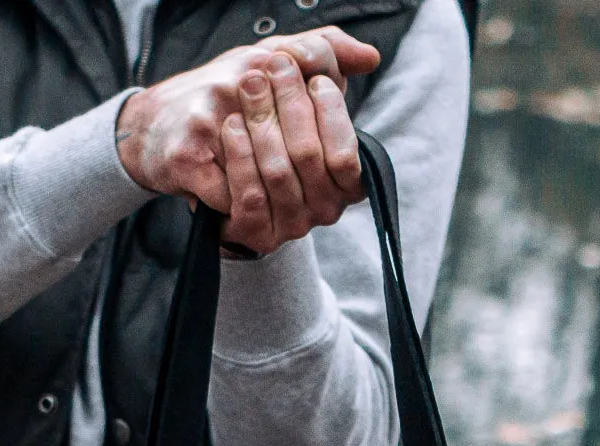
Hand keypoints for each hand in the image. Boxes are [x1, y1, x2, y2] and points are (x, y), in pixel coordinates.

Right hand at [115, 28, 378, 210]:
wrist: (151, 127)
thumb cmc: (220, 101)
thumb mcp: (269, 65)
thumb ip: (320, 53)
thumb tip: (370, 58)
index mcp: (267, 58)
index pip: (327, 79)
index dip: (334, 117)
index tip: (319, 146)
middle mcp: (242, 80)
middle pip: (306, 147)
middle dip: (310, 180)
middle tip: (303, 191)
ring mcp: (213, 119)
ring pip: (274, 177)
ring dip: (281, 201)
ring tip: (279, 205)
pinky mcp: (188, 159)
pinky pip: (237, 202)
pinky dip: (244, 215)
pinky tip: (241, 212)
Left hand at [219, 61, 364, 255]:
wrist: (231, 175)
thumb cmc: (279, 125)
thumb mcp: (308, 93)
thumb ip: (335, 68)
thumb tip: (369, 56)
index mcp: (348, 185)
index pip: (345, 153)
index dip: (331, 113)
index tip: (314, 78)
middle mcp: (325, 210)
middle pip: (308, 156)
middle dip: (290, 104)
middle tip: (275, 65)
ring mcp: (292, 226)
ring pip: (278, 172)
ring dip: (262, 122)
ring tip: (250, 84)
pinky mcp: (258, 234)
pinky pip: (251, 195)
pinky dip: (241, 156)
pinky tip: (232, 125)